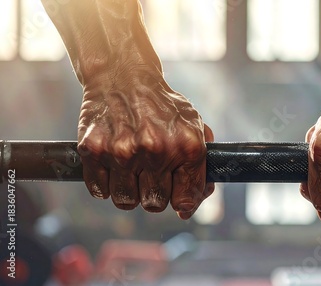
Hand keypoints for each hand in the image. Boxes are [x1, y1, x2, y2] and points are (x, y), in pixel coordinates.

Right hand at [77, 68, 213, 218]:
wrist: (123, 75)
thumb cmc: (161, 104)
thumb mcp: (193, 124)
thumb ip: (199, 162)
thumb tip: (195, 200)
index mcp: (186, 146)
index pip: (185, 200)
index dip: (182, 204)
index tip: (178, 199)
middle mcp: (155, 151)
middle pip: (155, 204)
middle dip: (155, 193)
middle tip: (151, 175)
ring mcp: (122, 152)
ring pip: (126, 201)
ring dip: (130, 191)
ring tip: (132, 170)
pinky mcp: (93, 150)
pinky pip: (100, 190)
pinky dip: (106, 183)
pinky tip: (113, 165)